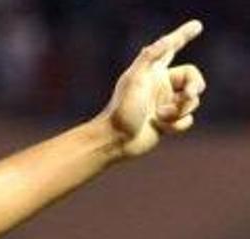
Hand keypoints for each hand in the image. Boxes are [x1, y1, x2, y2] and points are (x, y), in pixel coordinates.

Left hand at [100, 20, 205, 157]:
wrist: (115, 140)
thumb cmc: (122, 109)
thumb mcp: (134, 79)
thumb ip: (149, 58)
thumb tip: (165, 40)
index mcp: (153, 71)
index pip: (171, 49)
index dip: (183, 36)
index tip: (196, 26)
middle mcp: (160, 85)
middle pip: (193, 78)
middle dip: (194, 87)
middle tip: (188, 94)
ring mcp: (165, 103)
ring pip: (193, 101)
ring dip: (180, 110)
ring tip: (159, 116)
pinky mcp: (167, 121)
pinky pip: (187, 120)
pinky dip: (177, 125)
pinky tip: (160, 128)